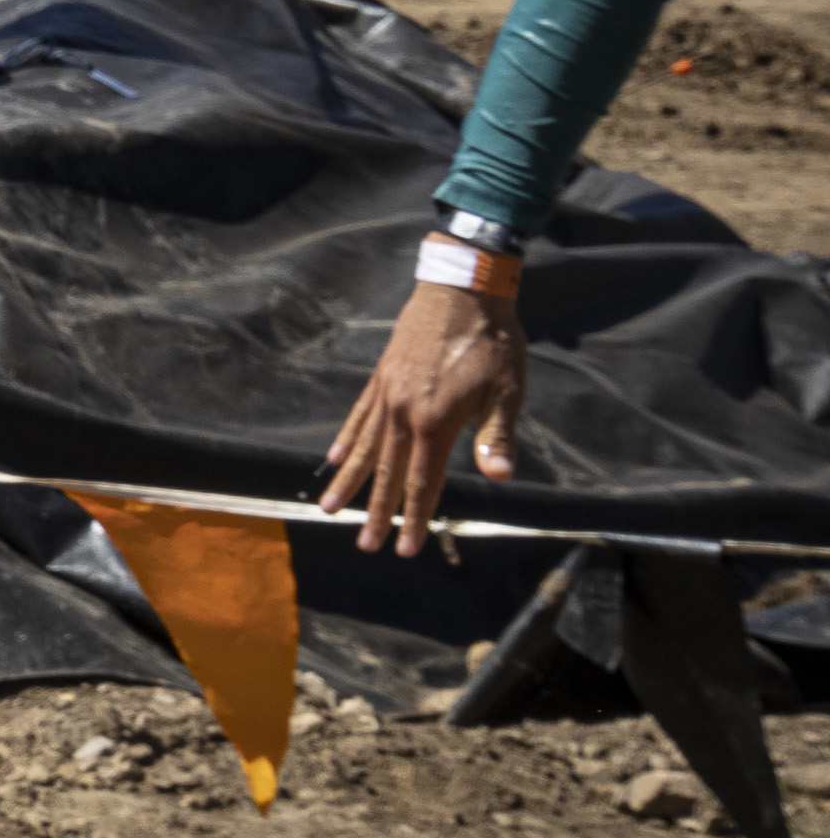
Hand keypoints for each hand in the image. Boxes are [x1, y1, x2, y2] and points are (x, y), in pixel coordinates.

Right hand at [320, 278, 525, 554]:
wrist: (463, 289)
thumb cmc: (493, 342)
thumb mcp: (507, 391)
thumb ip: (496, 436)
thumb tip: (499, 477)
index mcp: (435, 420)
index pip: (422, 480)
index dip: (415, 517)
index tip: (405, 549)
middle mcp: (403, 412)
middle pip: (386, 472)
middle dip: (375, 512)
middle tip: (364, 545)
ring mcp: (387, 394)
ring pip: (364, 448)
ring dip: (349, 481)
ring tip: (330, 510)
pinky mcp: (382, 378)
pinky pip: (359, 417)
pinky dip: (347, 439)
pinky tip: (333, 458)